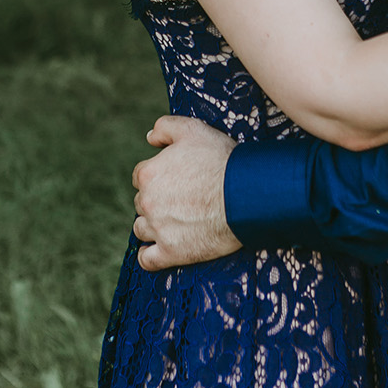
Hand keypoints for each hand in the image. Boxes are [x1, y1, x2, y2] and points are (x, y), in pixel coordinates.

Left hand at [131, 115, 240, 271]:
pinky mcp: (172, 252)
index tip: (175, 180)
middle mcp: (147, 202)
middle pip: (142, 202)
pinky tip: (156, 250)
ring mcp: (158, 229)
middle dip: (157, 200)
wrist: (246, 194)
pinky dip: (148, 256)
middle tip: (181, 199)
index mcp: (148, 173)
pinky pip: (147, 260)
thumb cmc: (221, 160)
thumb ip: (165, 127)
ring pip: (142, 229)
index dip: (158, 176)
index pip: (141, 177)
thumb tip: (149, 138)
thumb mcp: (193, 129)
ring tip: (174, 222)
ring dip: (153, 225)